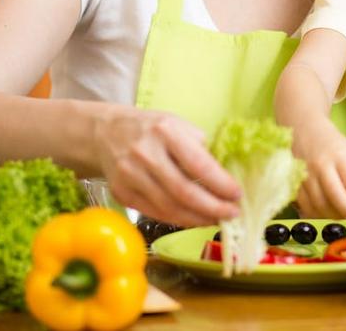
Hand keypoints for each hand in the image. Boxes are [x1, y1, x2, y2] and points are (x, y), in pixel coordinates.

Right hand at [94, 107, 240, 226]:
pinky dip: (178, 219)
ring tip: (216, 219)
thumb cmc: (152, 129)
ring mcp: (130, 176)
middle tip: (232, 214)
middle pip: (183, 191)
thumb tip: (224, 178)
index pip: (198, 164)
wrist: (107, 133)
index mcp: (165, 132)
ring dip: (197, 218)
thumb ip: (199, 148)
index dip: (220, 183)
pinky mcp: (121, 193)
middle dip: (212, 207)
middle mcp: (145, 154)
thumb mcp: (178, 125)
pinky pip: (155, 212)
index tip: (237, 194)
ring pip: (169, 207)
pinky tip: (194, 219)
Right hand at [292, 120, 345, 224]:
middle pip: (335, 196)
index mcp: (339, 156)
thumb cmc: (333, 144)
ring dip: (336, 217)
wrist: (304, 130)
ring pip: (320, 205)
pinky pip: (306, 207)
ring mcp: (305, 175)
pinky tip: (329, 214)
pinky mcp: (294, 183)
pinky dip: (319, 215)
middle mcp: (320, 166)